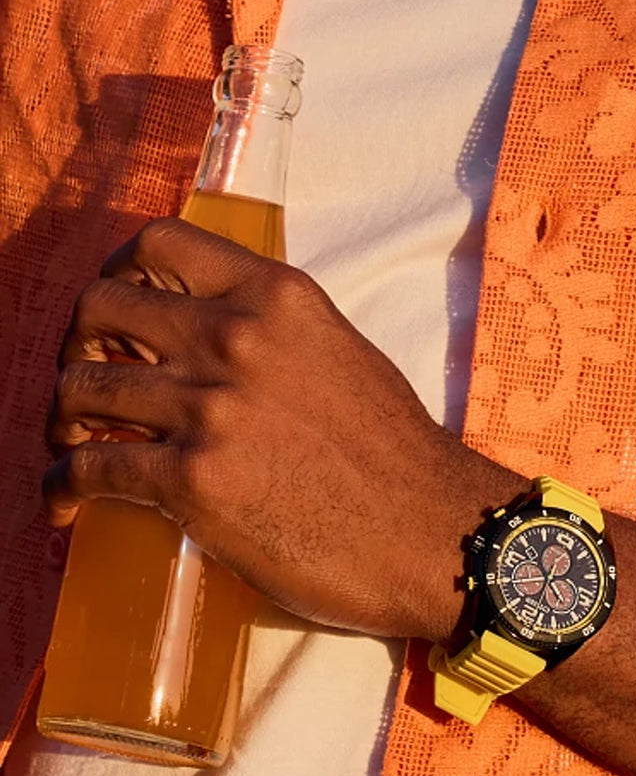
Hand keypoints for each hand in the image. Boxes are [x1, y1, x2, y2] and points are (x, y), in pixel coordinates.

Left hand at [44, 218, 524, 637]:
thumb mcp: (346, 359)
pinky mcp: (195, 481)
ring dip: (61, 420)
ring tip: (70, 447)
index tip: (113, 312)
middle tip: (85, 381)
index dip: (116, 272)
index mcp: (279, 299)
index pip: (161, 243)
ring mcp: (212, 408)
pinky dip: (61, 487)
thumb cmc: (400, 457)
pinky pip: (91, 468)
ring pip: (81, 388)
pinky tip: (64, 504)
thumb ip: (279, 339)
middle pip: (100, 308)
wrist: (434, 532)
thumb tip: (218, 351)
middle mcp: (238, 338)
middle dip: (76, 345)